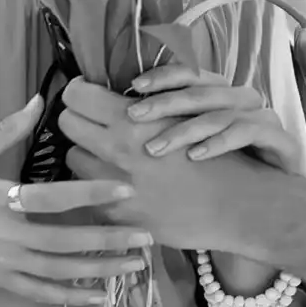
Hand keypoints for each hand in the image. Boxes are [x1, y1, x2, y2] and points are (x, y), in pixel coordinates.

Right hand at [0, 95, 155, 306]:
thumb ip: (7, 131)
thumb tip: (39, 99)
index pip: (54, 197)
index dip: (93, 193)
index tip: (127, 190)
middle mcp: (1, 235)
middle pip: (64, 240)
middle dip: (109, 239)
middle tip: (147, 235)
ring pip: (58, 271)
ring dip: (99, 269)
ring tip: (134, 265)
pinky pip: (39, 292)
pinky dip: (70, 295)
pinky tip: (98, 294)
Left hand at [59, 78, 260, 252]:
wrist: (238, 205)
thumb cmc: (216, 154)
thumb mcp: (183, 116)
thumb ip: (145, 104)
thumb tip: (112, 90)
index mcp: (132, 119)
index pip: (77, 95)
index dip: (80, 92)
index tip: (89, 95)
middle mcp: (116, 150)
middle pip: (67, 123)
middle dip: (78, 120)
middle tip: (95, 122)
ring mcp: (113, 186)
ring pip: (73, 157)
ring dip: (86, 152)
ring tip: (107, 154)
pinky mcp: (116, 216)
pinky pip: (88, 191)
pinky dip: (96, 184)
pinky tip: (117, 182)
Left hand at [124, 65, 297, 172]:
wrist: (278, 205)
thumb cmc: (230, 175)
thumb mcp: (197, 148)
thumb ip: (170, 128)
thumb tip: (125, 118)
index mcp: (223, 95)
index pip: (192, 74)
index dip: (163, 76)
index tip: (133, 85)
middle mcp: (243, 100)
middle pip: (201, 92)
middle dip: (164, 102)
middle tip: (134, 116)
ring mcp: (263, 118)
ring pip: (220, 113)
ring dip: (185, 129)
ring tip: (155, 148)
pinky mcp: (281, 139)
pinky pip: (247, 132)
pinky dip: (219, 142)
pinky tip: (195, 156)